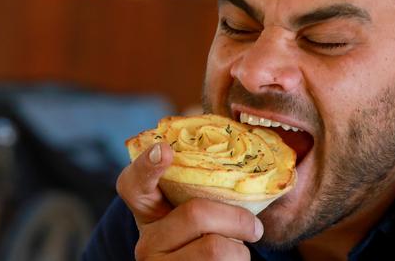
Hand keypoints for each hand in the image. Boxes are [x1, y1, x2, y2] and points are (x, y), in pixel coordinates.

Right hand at [116, 142, 262, 259]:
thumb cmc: (208, 238)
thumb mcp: (199, 213)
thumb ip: (209, 187)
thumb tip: (259, 145)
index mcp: (149, 210)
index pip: (134, 183)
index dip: (147, 165)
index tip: (163, 149)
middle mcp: (147, 239)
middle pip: (196, 214)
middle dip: (238, 219)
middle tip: (255, 228)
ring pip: (215, 247)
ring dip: (241, 248)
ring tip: (238, 250)